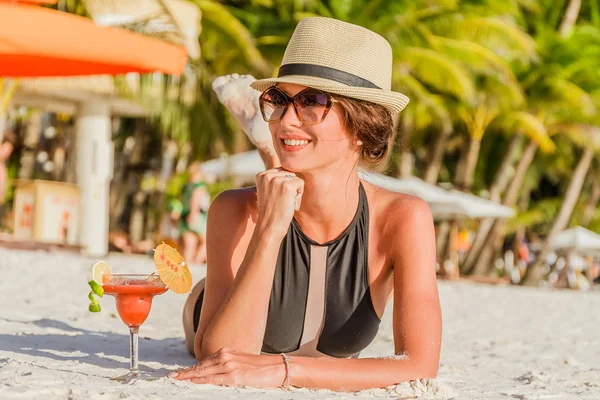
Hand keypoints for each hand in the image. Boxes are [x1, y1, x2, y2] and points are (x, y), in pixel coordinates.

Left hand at [168, 347, 285, 387]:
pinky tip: (192, 381)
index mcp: (227, 352)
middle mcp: (226, 356)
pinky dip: (200, 380)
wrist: (277, 367)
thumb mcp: (241, 362)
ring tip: (176, 379)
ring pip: (203, 372)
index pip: (204, 362)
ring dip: (188, 376)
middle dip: (185, 372)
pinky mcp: (234, 375)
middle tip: (170, 376)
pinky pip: (213, 379)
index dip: (190, 368)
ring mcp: (229, 365)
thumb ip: (227, 365)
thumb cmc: (261, 367)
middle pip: (200, 366)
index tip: (178, 372)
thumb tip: (213, 372)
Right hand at [255, 168, 303, 238]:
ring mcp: (277, 180)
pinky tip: (291, 203)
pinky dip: (299, 194)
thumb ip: (274, 179)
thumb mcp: (268, 191)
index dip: (283, 184)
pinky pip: (301, 183)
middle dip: (290, 186)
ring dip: (295, 190)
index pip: (281, 170)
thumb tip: (289, 170)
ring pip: (295, 177)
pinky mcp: (287, 186)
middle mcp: (267, 175)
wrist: (269, 227)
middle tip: (281, 201)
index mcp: (261, 175)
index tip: (276, 197)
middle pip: (289, 173)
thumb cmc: (271, 211)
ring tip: (286, 202)